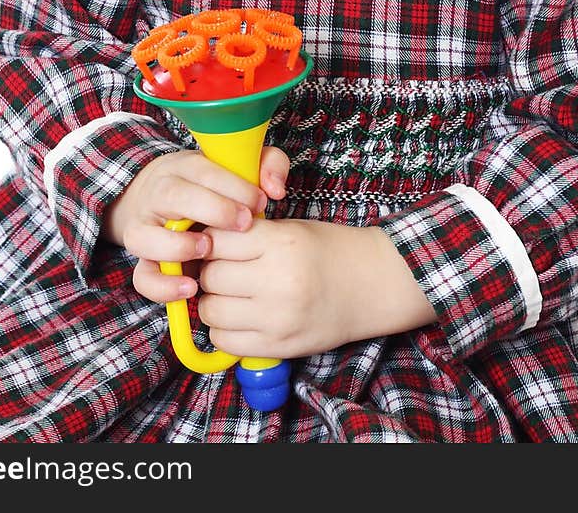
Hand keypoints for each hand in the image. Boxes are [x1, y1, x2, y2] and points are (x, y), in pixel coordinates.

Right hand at [102, 145, 290, 304]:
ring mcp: (145, 228)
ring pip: (146, 237)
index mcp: (184, 168)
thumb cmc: (211, 186)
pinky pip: (143, 276)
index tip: (259, 202)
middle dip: (212, 211)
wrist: (159, 195)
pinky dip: (163, 286)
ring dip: (178, 246)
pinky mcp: (142, 259)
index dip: (234, 187)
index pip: (204, 171)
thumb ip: (265, 165)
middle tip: (243, 225)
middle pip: (174, 196)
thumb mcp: (237, 167)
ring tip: (207, 249)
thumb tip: (276, 189)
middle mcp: (158, 194)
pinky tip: (191, 288)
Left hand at [195, 217, 437, 358]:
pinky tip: (239, 318)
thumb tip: (204, 245)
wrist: (373, 284)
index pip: (217, 241)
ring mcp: (278, 318)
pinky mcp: (279, 347)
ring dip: (214, 303)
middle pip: (210, 278)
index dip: (211, 241)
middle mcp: (277, 281)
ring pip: (212, 313)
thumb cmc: (330, 250)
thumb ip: (251, 236)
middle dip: (210, 272)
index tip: (217, 244)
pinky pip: (226, 342)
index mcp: (281, 243)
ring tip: (230, 295)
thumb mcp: (291, 229)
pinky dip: (224, 330)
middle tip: (223, 269)